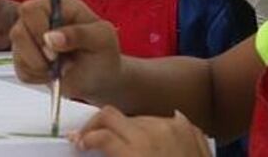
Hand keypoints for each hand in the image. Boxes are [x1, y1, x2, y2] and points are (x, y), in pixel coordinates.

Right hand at [9, 0, 121, 103]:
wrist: (100, 78)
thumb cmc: (103, 53)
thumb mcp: (102, 39)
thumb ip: (79, 34)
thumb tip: (50, 38)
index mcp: (58, 6)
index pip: (30, 9)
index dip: (37, 30)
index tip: (54, 51)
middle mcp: (40, 18)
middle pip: (17, 31)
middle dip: (37, 54)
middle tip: (57, 63)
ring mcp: (30, 37)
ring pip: (16, 51)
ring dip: (39, 67)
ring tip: (59, 69)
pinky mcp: (26, 57)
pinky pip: (20, 70)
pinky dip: (37, 77)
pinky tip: (52, 74)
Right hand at [71, 107, 211, 156]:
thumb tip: (95, 150)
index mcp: (135, 152)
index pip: (100, 135)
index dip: (84, 139)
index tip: (80, 144)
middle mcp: (151, 133)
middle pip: (111, 115)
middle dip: (95, 125)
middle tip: (89, 136)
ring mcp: (171, 126)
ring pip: (136, 118)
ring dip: (126, 129)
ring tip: (126, 145)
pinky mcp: (187, 127)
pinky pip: (161, 121)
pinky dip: (153, 130)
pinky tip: (153, 143)